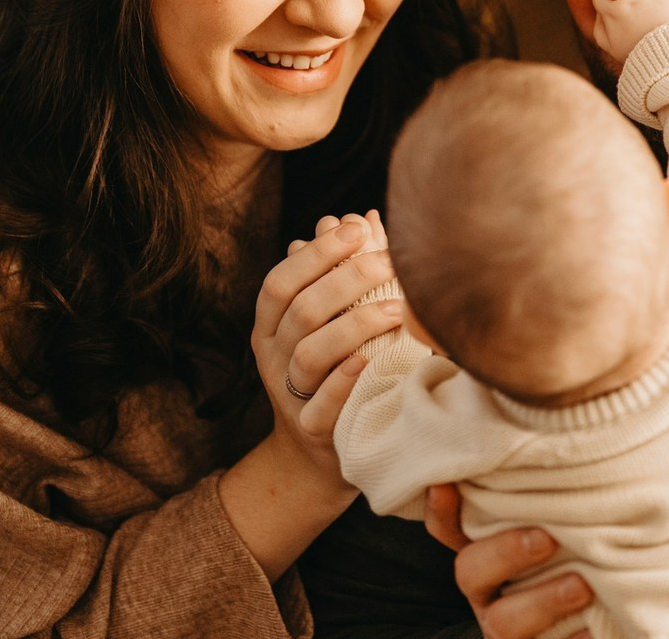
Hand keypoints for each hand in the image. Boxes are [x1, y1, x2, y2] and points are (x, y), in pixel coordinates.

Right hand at [252, 212, 401, 487]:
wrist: (318, 451)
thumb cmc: (331, 368)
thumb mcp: (328, 320)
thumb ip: (339, 272)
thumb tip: (361, 217)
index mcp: (269, 325)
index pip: (281, 280)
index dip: (317, 252)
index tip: (356, 229)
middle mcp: (272, 357)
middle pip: (301, 310)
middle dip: (347, 279)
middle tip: (391, 261)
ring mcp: (288, 395)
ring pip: (310, 353)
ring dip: (356, 324)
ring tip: (399, 307)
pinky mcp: (312, 431)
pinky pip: (322, 404)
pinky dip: (345, 379)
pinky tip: (373, 358)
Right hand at [425, 485, 591, 638]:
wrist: (597, 606)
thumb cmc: (573, 546)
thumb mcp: (552, 515)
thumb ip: (540, 490)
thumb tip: (554, 433)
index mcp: (482, 551)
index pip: (447, 528)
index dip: (440, 510)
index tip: (447, 484)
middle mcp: (486, 590)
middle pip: (469, 572)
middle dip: (505, 554)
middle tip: (547, 538)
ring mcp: (506, 627)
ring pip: (501, 623)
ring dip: (542, 601)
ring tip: (582, 584)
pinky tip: (592, 626)